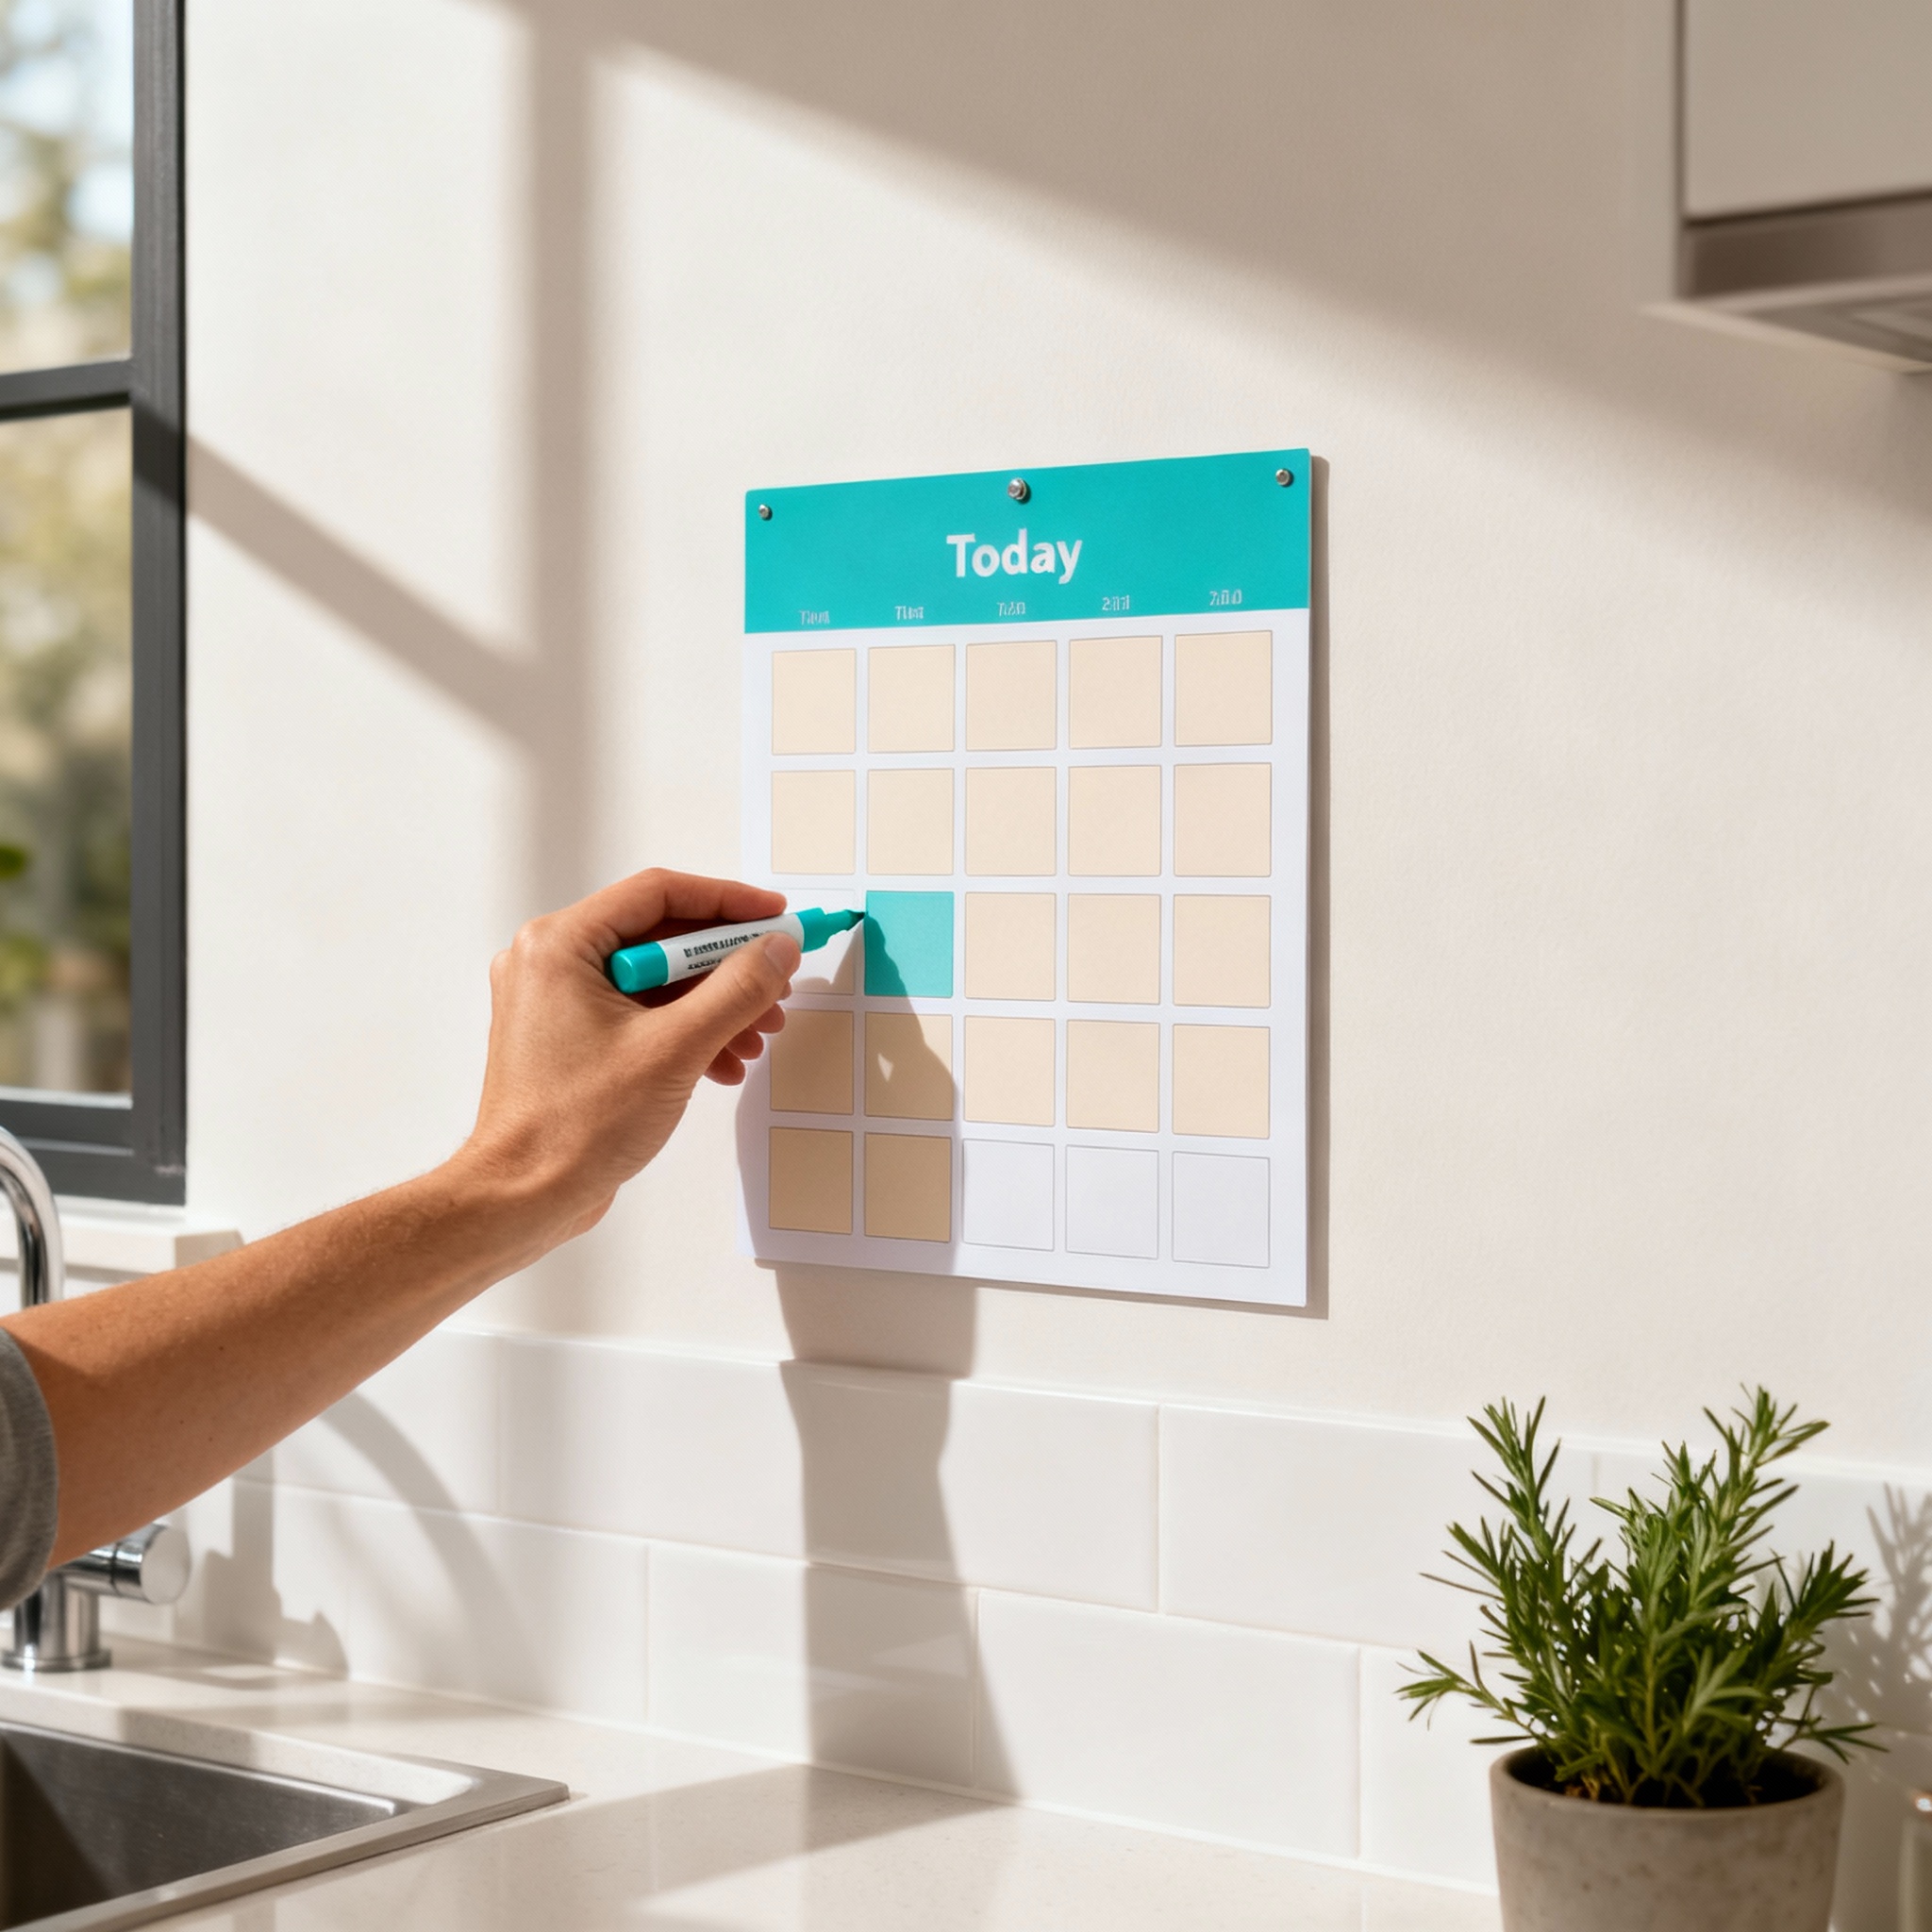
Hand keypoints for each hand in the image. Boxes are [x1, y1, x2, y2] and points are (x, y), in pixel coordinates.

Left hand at [456, 868, 798, 1249]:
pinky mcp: (571, 1040)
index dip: (727, 902)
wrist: (525, 1197)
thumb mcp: (674, 1048)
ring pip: (656, 982)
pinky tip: (724, 1064)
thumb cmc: (576, 1125)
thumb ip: (736, 990)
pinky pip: (640, 1015)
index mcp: (559, 945)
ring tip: (758, 1036)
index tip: (776, 916)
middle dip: (727, 967)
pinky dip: (685, 1033)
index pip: (658, 893)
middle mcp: (551, 963)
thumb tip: (778, 949)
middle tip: (778, 984)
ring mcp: (558, 1003)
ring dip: (714, 1006)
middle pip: (662, 938)